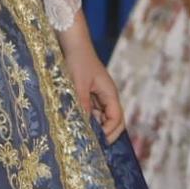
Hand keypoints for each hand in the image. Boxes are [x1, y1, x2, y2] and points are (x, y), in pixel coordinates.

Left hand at [60, 19, 124, 142]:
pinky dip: (86, 119)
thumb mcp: (78, 84)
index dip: (109, 132)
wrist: (72, 44)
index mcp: (110, 93)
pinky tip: (76, 123)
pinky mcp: (89, 94)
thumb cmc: (78, 61)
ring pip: (101, 118)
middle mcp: (107, 96)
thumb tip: (84, 125)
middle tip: (91, 144)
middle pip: (113, 121)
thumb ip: (81, 104)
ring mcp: (98, 96)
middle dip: (105, 133)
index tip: (97, 141)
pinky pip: (91, 111)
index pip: (117, 118)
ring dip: (94, 126)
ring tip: (81, 135)